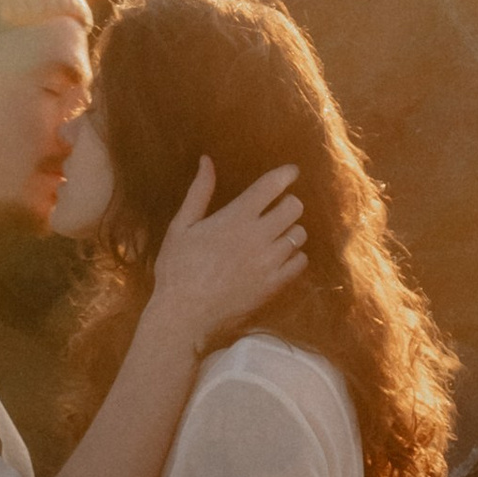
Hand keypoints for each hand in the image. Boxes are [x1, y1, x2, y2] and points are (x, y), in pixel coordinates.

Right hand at [146, 156, 306, 348]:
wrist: (184, 315)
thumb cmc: (177, 269)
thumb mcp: (181, 226)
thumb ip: (199, 192)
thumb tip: (207, 160)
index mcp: (236, 217)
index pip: (272, 186)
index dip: (286, 174)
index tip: (292, 171)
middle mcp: (259, 236)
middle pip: (294, 207)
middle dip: (287, 203)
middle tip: (274, 210)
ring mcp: (270, 262)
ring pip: (299, 235)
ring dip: (290, 230)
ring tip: (275, 236)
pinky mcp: (274, 285)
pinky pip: (300, 262)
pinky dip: (294, 256)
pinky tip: (278, 258)